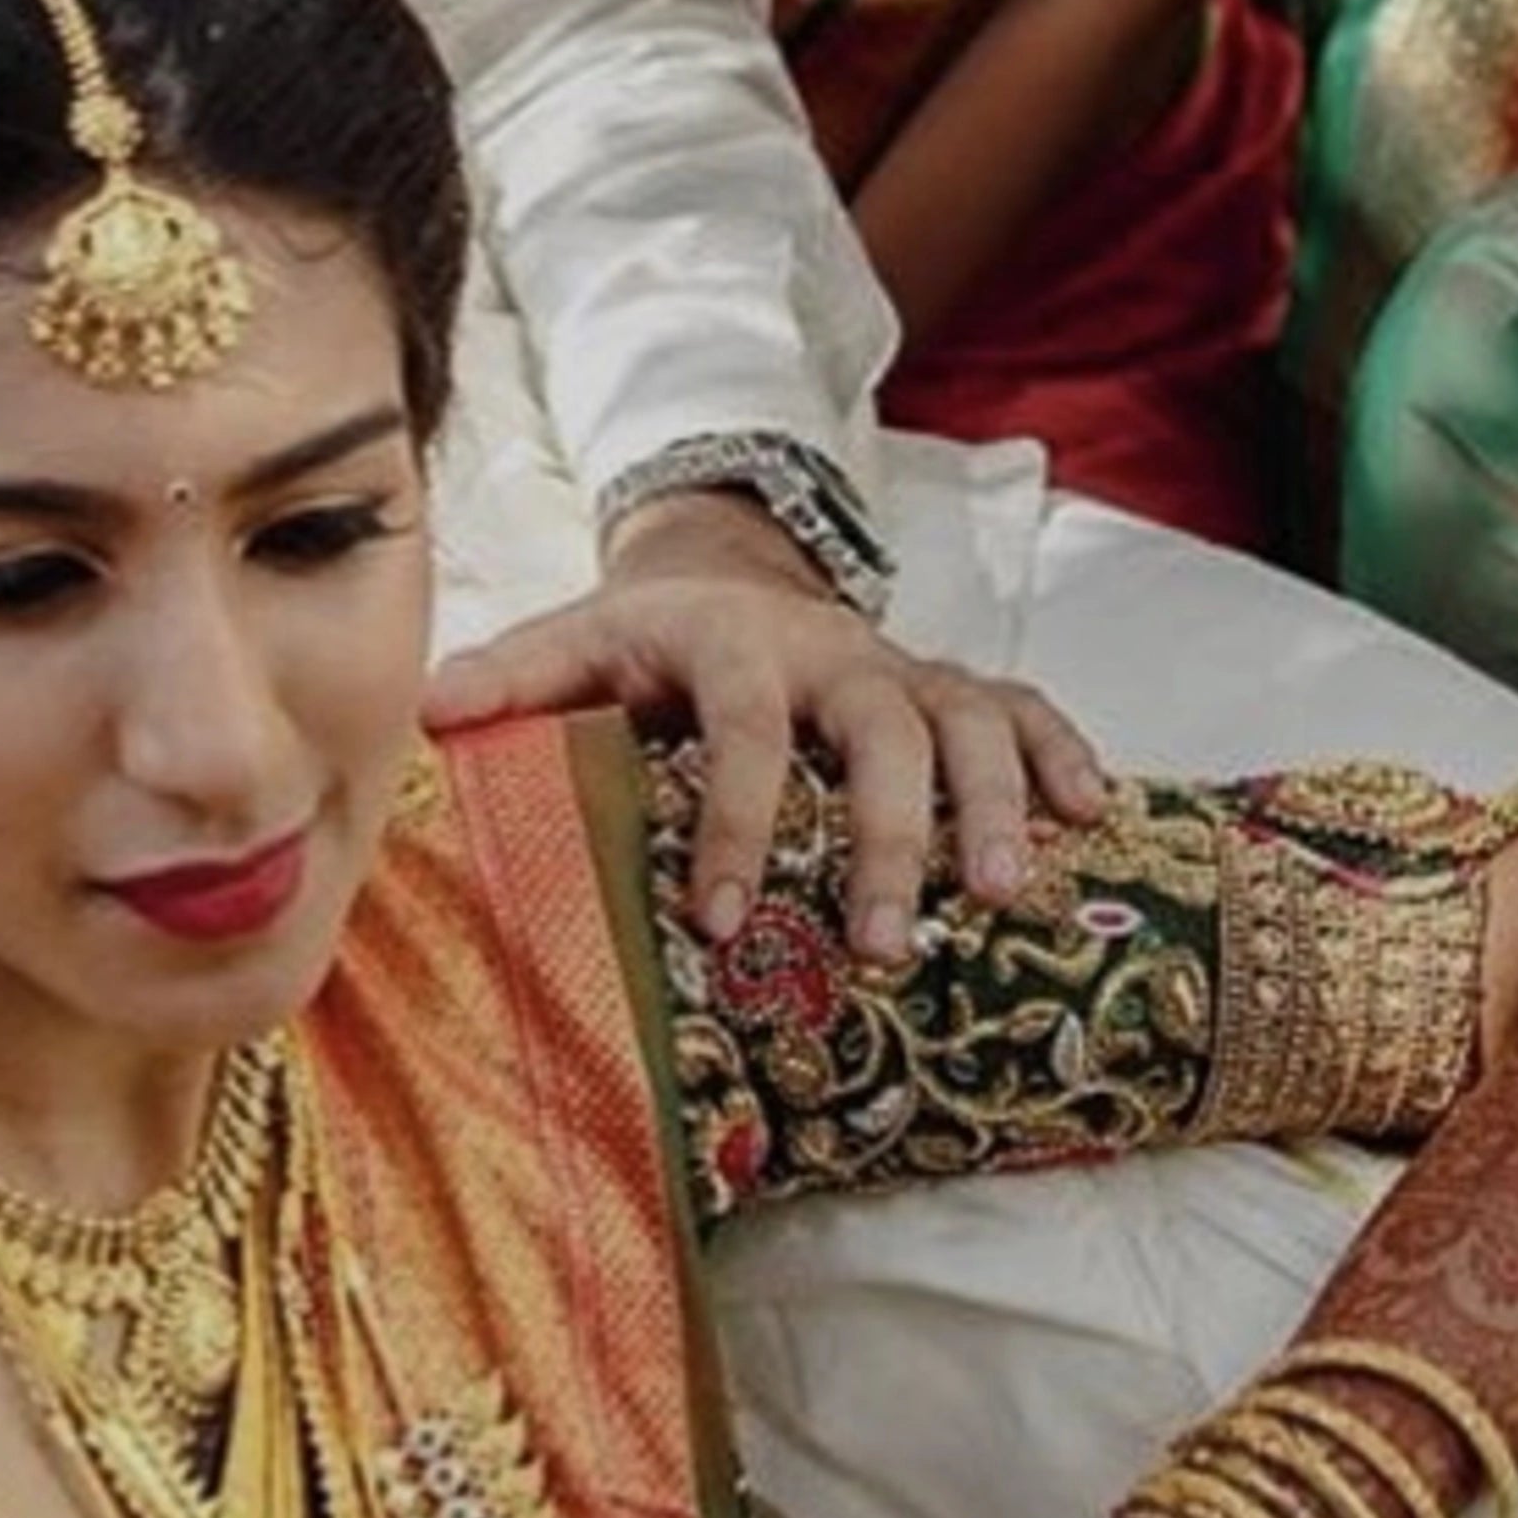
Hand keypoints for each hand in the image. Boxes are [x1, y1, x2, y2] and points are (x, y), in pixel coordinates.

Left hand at [427, 493, 1106, 952]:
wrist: (723, 570)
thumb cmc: (638, 639)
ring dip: (995, 805)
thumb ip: (510, 682)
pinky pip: (1024, 709)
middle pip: (885, 735)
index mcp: (735, 646)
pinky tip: (1095, 817)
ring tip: (1005, 896)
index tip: (722, 922)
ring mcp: (904, 667)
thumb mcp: (570, 644)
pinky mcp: (951, 684)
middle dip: (891, 842)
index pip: (745, 733)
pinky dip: (1063, 754)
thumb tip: (423, 716)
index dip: (738, 824)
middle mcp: (835, 651)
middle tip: (882, 947)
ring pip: (971, 722)